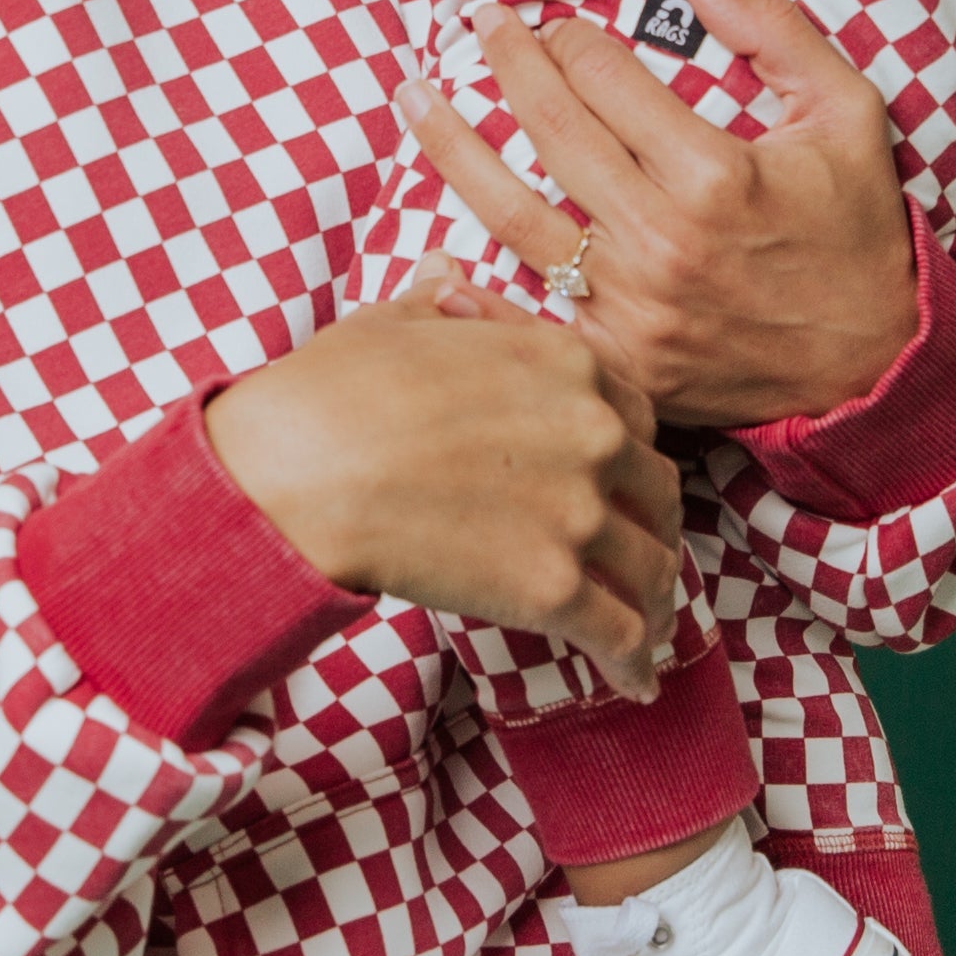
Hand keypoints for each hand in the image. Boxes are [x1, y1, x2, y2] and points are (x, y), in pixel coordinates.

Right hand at [204, 274, 683, 694]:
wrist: (299, 467)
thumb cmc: (333, 393)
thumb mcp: (392, 323)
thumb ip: (438, 302)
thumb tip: (445, 271)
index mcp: (565, 360)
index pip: (636, 411)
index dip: (629, 452)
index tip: (619, 482)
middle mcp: (593, 430)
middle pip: (657, 490)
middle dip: (650, 528)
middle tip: (636, 559)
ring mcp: (580, 510)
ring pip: (653, 567)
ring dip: (654, 604)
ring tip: (646, 634)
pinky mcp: (555, 585)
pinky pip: (620, 632)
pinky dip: (633, 663)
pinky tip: (633, 685)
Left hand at [398, 0, 919, 427]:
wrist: (873, 364)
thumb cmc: (856, 231)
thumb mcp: (849, 115)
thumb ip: (779, 34)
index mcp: (716, 175)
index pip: (607, 81)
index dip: (572, 40)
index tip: (558, 24)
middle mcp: (665, 241)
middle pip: (552, 133)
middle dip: (507, 65)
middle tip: (478, 26)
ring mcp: (635, 309)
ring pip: (515, 216)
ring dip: (454, 150)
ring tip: (414, 99)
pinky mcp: (622, 362)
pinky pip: (530, 319)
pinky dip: (472, 294)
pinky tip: (427, 256)